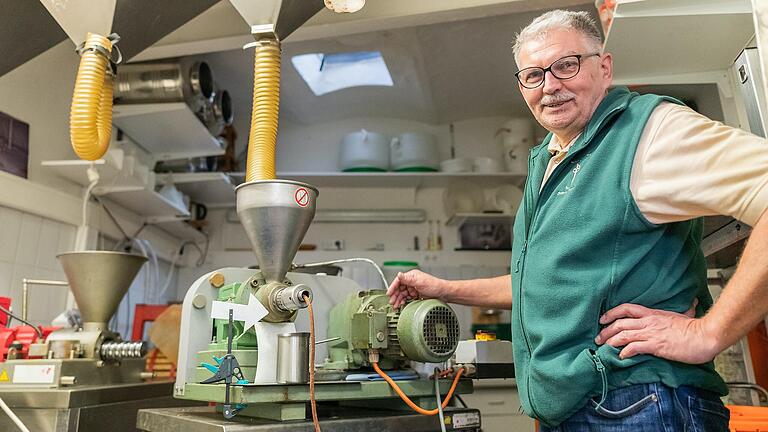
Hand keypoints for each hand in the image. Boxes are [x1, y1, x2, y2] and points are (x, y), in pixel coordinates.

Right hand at [386, 270, 445, 308]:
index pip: (398, 280)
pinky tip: (402, 304)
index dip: (392, 287)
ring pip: (403, 294)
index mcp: (411, 276)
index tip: (389, 293)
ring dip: (398, 300)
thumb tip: (399, 274)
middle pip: (399, 288)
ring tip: (396, 306)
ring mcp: (414, 288)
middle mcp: (412, 281)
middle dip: (395, 296)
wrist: (443, 293)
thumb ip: (407, 279)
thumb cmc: (434, 285)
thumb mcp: (419, 282)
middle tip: (392, 302)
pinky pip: (407, 298)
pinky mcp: (416, 294)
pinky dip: (404, 301)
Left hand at [594, 301, 720, 363]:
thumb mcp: (686, 315)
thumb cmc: (697, 328)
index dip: (611, 313)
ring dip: (610, 341)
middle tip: (598, 338)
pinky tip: (621, 356)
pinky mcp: (656, 346)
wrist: (706, 336)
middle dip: (606, 330)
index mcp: (653, 313)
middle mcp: (649, 322)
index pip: (626, 309)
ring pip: (623, 334)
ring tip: (604, 347)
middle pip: (620, 323)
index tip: (603, 319)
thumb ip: (685, 310)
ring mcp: (652, 333)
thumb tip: (693, 302)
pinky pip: (634, 347)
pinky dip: (624, 352)